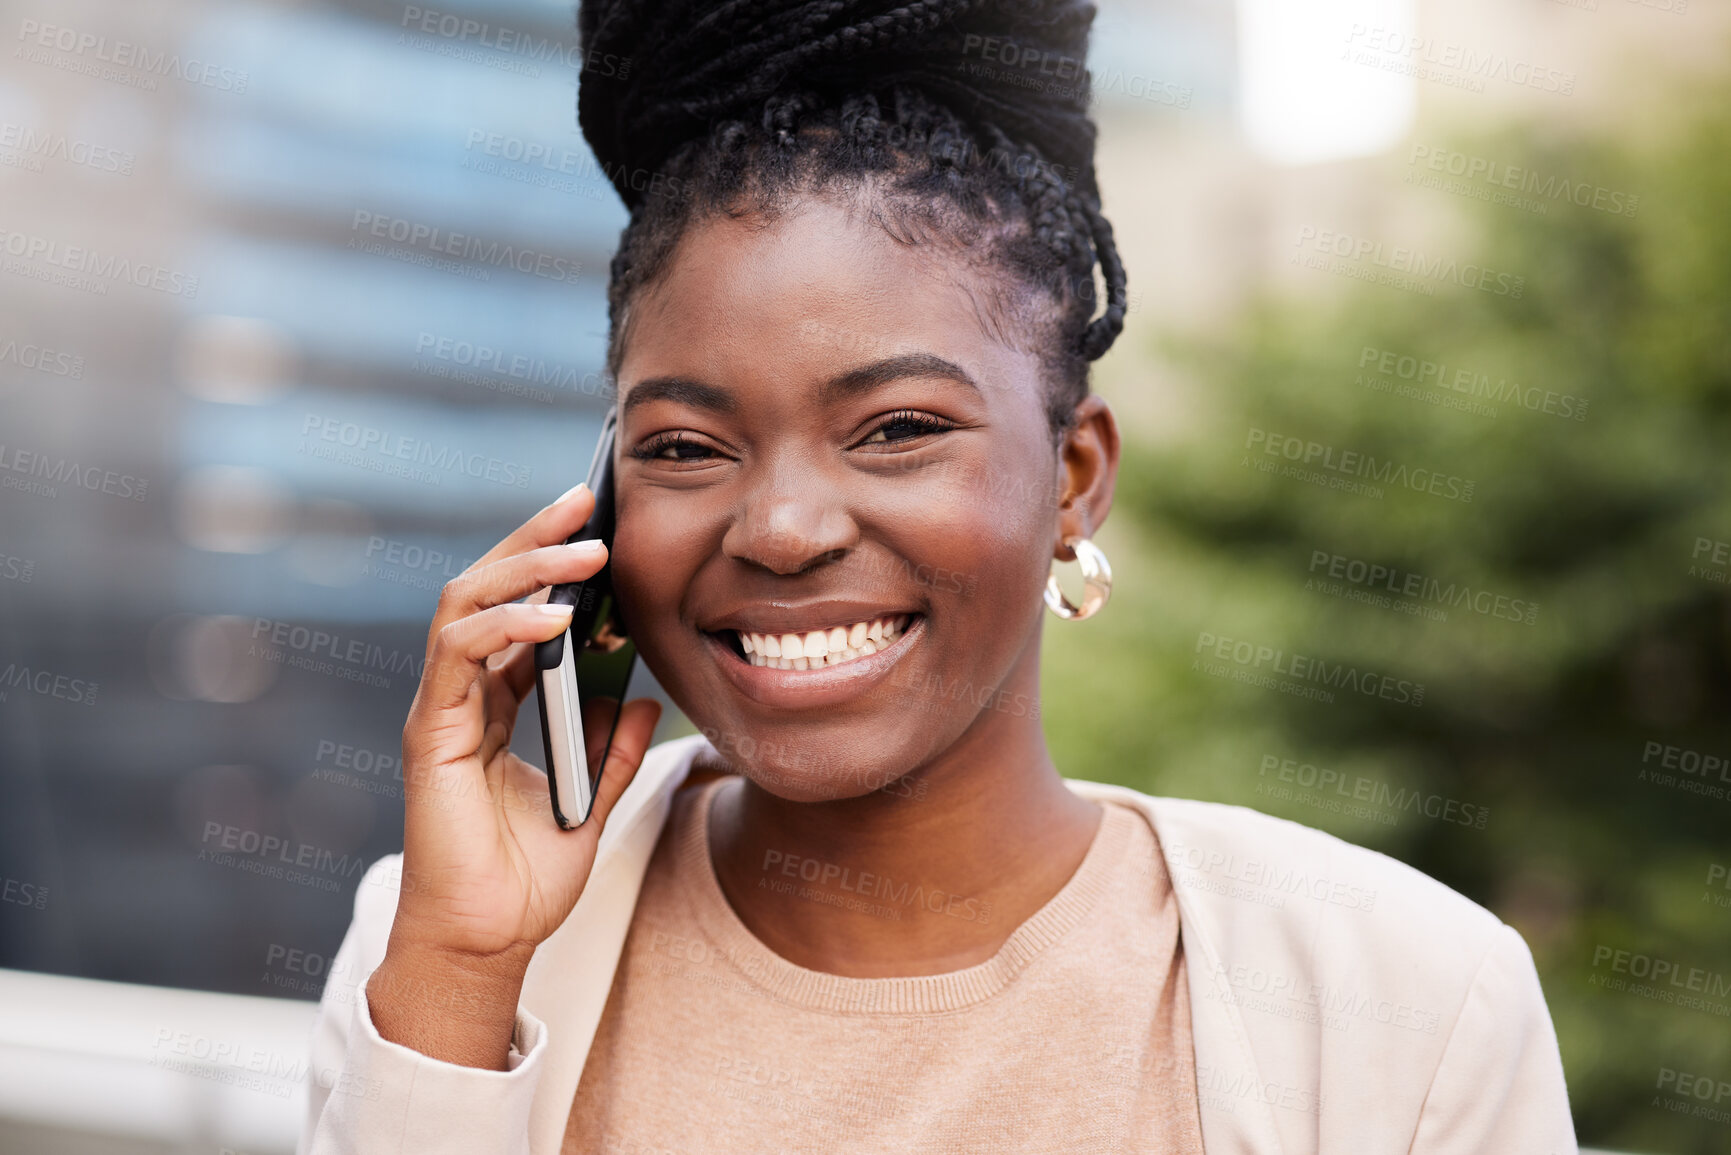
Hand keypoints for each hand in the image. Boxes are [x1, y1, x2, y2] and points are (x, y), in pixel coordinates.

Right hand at [368, 483, 661, 1066]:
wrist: (488, 941)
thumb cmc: (525, 879)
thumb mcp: (593, 803)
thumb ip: (614, 752)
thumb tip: (643, 699)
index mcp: (497, 703)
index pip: (518, 607)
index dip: (550, 560)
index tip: (600, 522)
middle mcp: (464, 695)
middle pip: (486, 587)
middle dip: (534, 539)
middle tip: (585, 502)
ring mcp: (443, 709)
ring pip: (465, 605)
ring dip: (524, 569)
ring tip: (582, 552)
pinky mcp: (431, 734)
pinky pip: (458, 656)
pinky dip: (503, 626)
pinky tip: (551, 617)